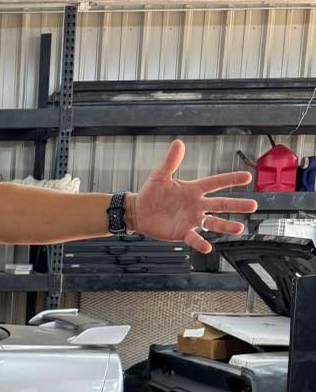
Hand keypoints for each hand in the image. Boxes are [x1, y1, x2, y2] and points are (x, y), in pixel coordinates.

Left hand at [130, 139, 257, 253]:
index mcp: (194, 189)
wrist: (138, 212)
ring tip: (239, 228)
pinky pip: (193, 238)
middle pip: (221, 204)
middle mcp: (196, 204)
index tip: (247, 176)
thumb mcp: (160, 176)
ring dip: (226, 225)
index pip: (216, 182)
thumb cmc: (150, 193)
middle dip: (237, 205)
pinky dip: (200, 243)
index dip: (231, 179)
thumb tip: (178, 143)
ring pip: (212, 222)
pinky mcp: (182, 232)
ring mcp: (191, 219)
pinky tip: (207, 248)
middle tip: (253, 206)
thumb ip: (171, 161)